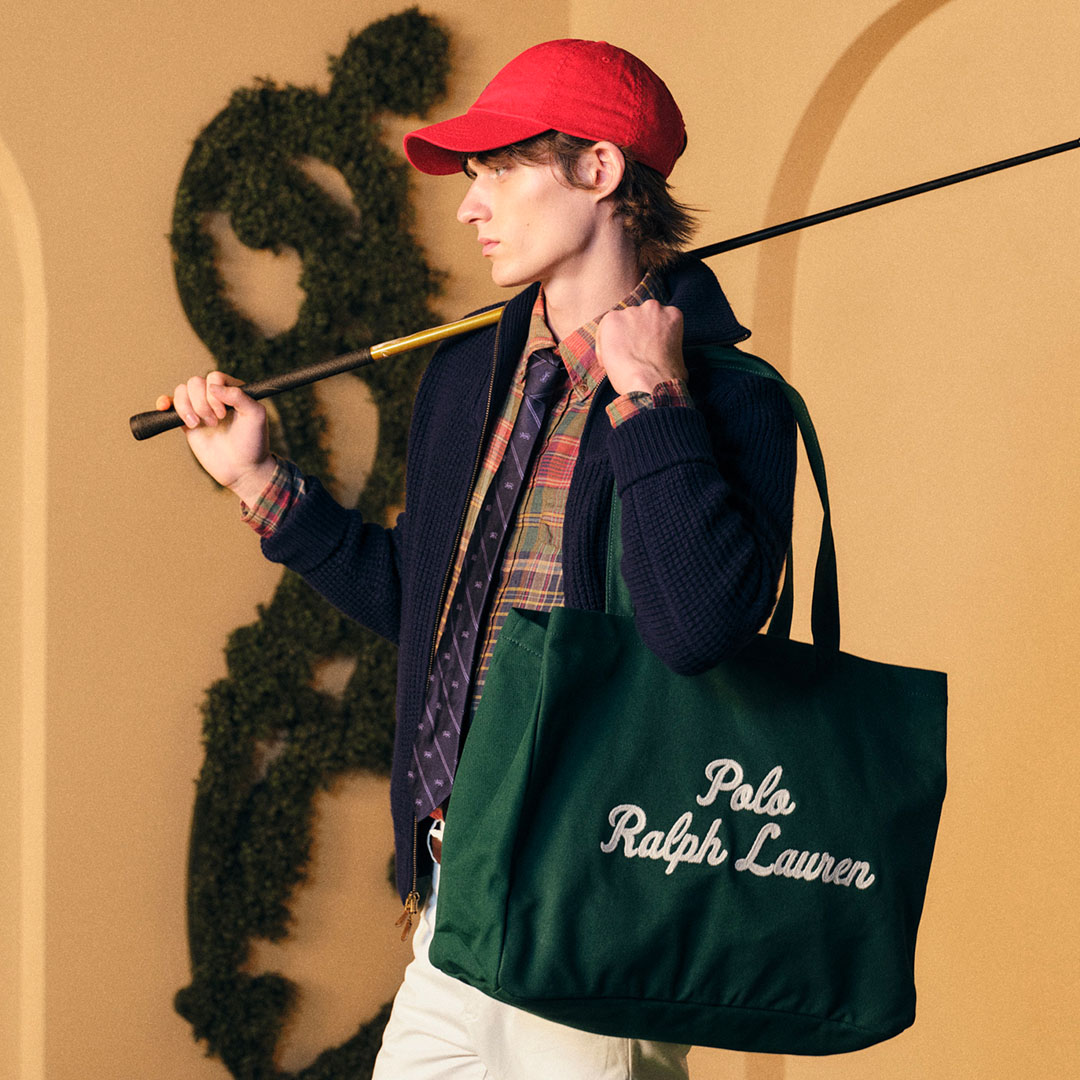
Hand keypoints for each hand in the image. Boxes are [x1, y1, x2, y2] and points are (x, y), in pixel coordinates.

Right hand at [157, 371, 275, 503]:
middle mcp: (215, 397)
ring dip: (186, 407)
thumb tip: (212, 386)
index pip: (214, 377)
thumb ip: (239, 396)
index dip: (214, 394)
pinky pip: (171, 405)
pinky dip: (164, 402)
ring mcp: (200, 408)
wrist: (242, 469)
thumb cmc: (253, 442)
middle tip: (215, 423)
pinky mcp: (187, 422)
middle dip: (201, 404)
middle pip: (195, 382)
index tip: (224, 414)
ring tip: (198, 425)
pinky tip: (164, 407)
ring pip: (181, 391)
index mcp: (233, 391)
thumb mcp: (256, 415)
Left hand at [595, 300, 686, 396]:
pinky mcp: (612, 319)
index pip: (655, 320)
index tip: (644, 352)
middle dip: (632, 335)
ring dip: (617, 341)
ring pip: (619, 325)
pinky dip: (603, 347)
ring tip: (619, 363)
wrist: (651, 383)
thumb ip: (668, 348)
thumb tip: (663, 358)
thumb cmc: (667, 379)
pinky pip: (603, 331)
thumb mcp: (678, 358)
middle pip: (637, 319)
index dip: (648, 338)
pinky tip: (608, 363)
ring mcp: (631, 312)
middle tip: (630, 356)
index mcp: (672, 314)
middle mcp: (653, 308)